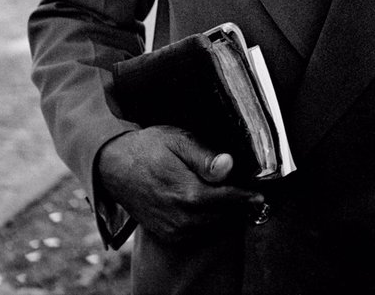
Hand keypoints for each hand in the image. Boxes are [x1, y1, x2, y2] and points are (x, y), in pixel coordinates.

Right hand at [95, 126, 263, 241]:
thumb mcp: (179, 140)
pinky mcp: (166, 233)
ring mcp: (172, 228)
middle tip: (252, 191)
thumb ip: (206, 156)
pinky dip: (209, 221)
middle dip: (239, 204)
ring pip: (212, 226)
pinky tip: (213, 206)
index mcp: (187, 193)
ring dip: (226, 214)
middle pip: (224, 215)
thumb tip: (228, 165)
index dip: (248, 195)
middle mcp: (181, 217)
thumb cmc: (149, 148)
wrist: (113, 165)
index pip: (230, 199)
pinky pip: (196, 232)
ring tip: (236, 198)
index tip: (261, 191)